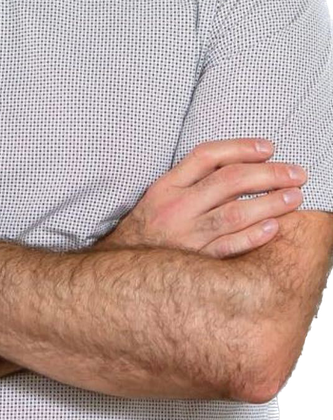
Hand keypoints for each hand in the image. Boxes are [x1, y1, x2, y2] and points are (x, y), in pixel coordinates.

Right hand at [90, 138, 307, 258]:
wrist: (121, 273)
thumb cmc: (149, 229)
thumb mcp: (160, 195)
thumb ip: (191, 179)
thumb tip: (238, 164)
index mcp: (166, 185)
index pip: (207, 155)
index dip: (241, 147)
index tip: (270, 147)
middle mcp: (176, 207)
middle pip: (228, 182)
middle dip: (268, 174)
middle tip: (297, 173)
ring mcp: (187, 236)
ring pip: (235, 214)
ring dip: (270, 203)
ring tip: (295, 197)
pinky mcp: (196, 262)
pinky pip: (230, 247)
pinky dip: (253, 237)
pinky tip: (274, 228)